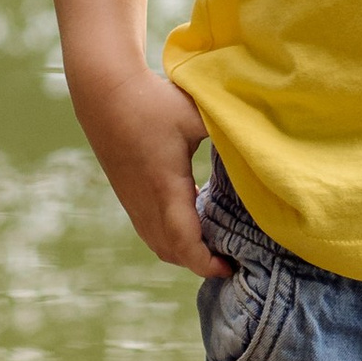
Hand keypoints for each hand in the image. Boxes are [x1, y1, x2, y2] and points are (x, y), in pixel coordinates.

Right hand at [73, 65, 229, 276]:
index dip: (206, 264)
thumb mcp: (196, 116)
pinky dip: (170, 238)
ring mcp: (133, 200)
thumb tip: (257, 148)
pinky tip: (192, 222)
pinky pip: (149, 230)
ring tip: (213, 248)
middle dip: (199, 264)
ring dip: (183, 252)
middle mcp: (145, 201)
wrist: (105, 93)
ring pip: (157, 243)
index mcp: (166, 187)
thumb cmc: (153, 101)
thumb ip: (227, 134)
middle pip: (171, 252)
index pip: (184, 243)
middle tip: (230, 260)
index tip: (230, 267)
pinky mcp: (127, 193)